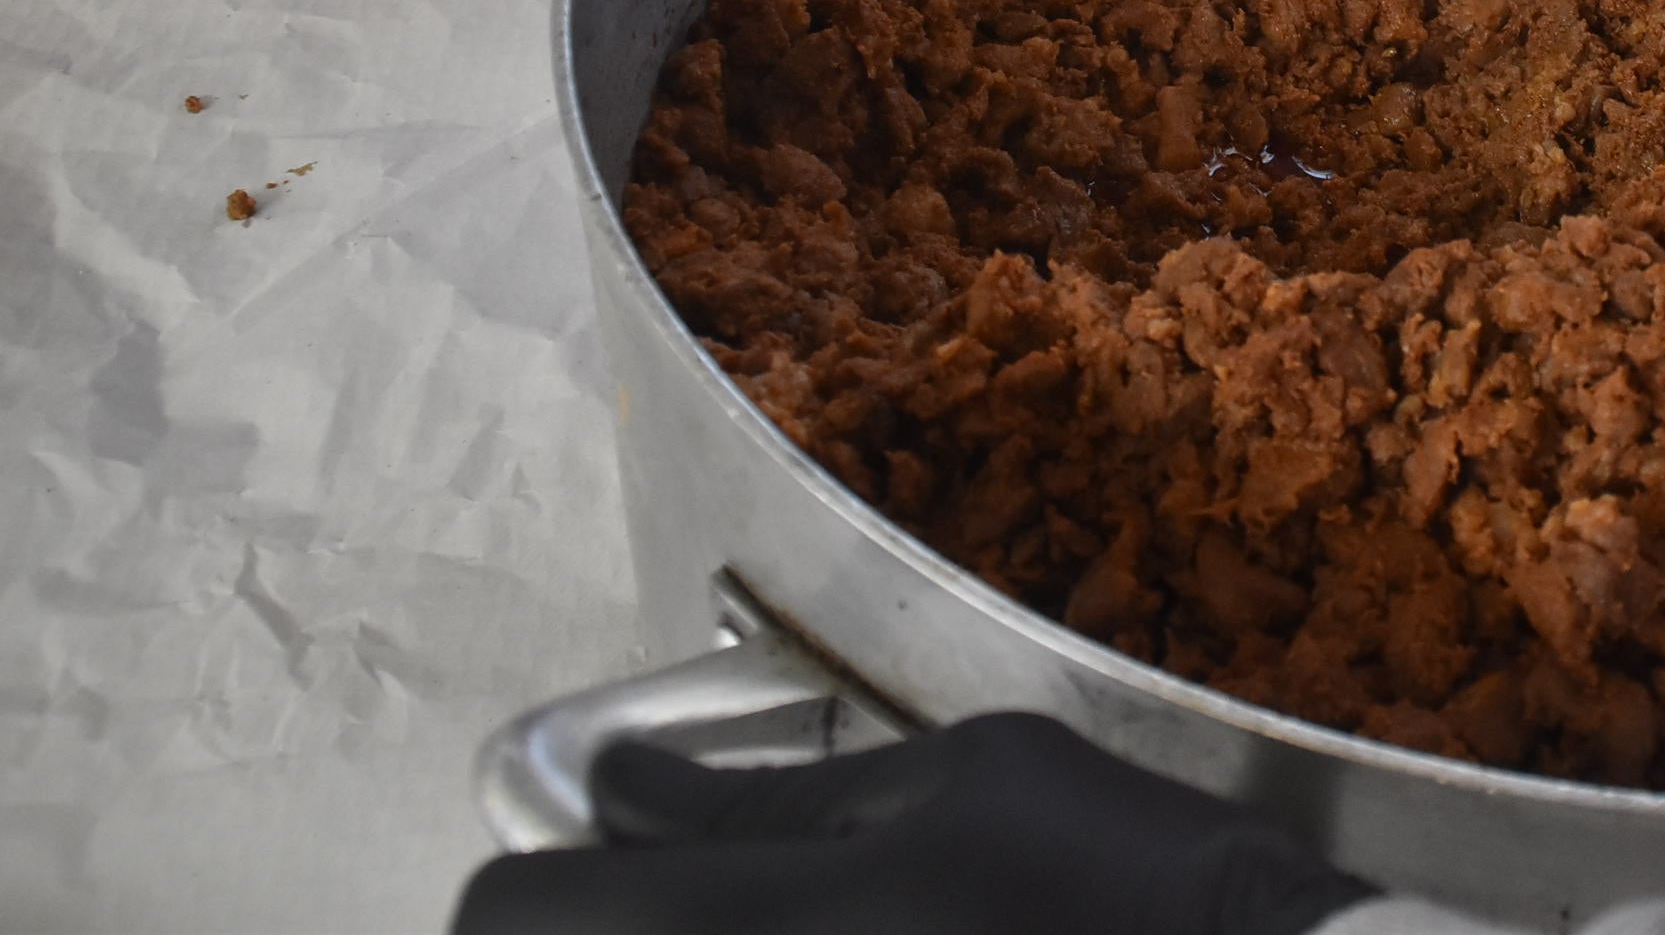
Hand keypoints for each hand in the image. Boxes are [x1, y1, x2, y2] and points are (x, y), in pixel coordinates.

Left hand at [452, 713, 1376, 934]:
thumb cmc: (1123, 879)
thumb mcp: (962, 776)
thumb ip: (774, 794)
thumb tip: (631, 792)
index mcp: (749, 927)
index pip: (510, 918)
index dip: (546, 873)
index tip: (612, 849)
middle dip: (603, 924)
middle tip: (691, 887)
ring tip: (811, 919)